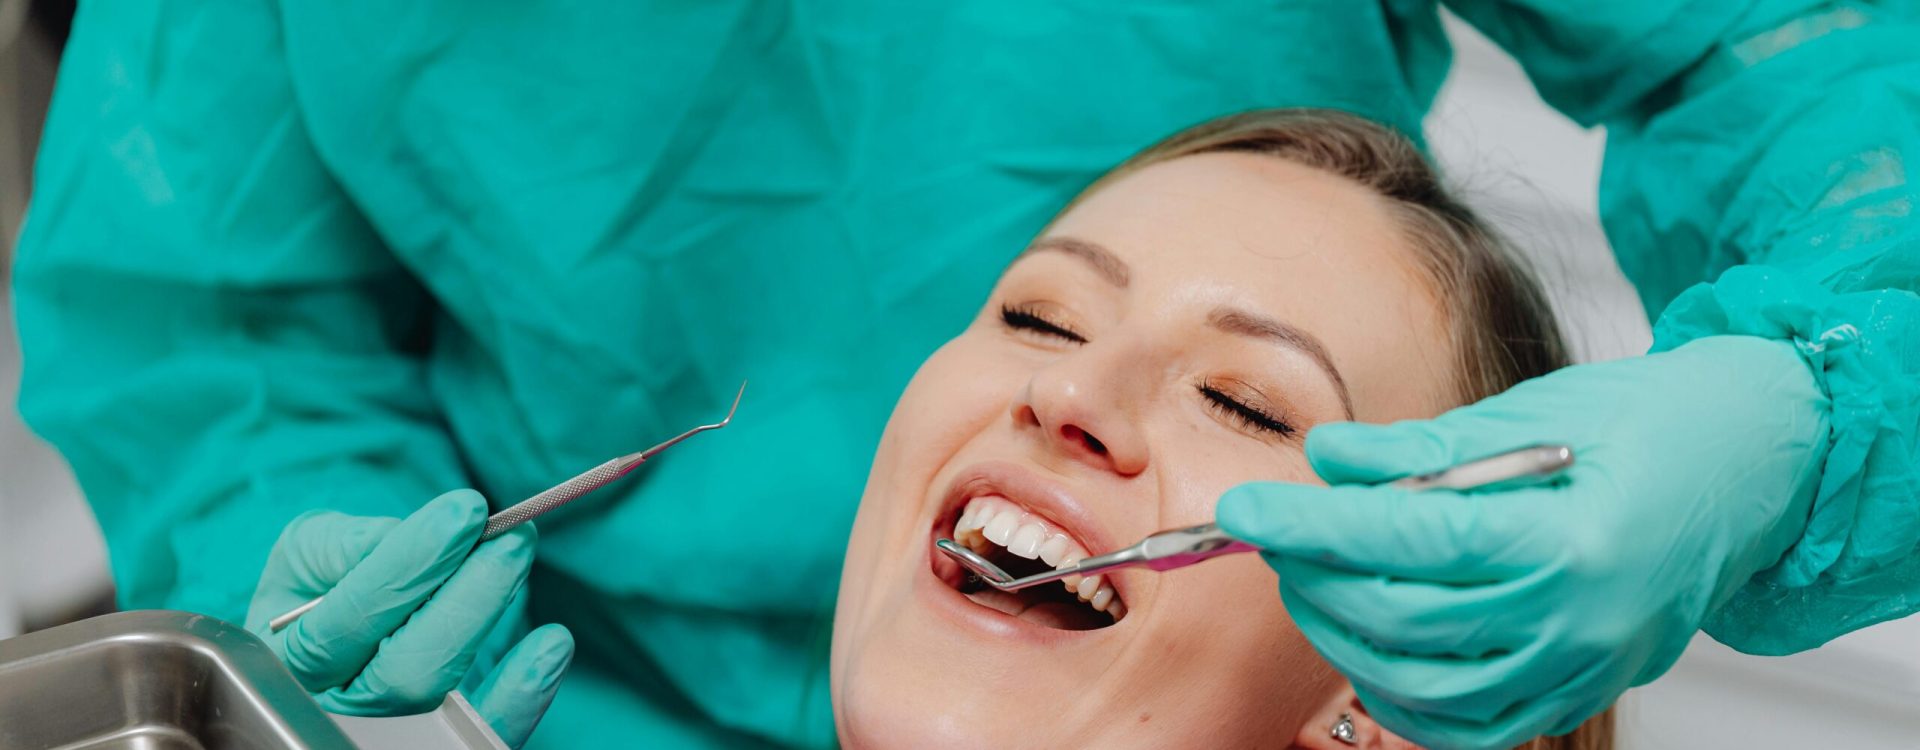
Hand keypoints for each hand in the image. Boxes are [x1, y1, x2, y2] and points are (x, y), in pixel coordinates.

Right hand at [244, 489, 573, 747]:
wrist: (335, 622)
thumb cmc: (322, 582)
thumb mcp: (309, 550)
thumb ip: (342, 545)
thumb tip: (398, 542)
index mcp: (290, 655)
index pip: (348, 617)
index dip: (411, 562)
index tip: (466, 510)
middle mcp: (339, 701)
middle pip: (404, 669)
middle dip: (465, 596)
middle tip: (509, 535)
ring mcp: (394, 728)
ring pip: (442, 690)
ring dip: (489, 618)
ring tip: (518, 552)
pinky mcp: (446, 737)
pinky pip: (487, 731)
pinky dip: (523, 692)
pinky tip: (553, 643)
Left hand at [1217, 336, 1828, 748]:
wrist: (1753, 464)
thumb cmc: (1652, 424)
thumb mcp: (1533, 413)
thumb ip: (1421, 449)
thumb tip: (1325, 459)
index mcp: (1569, 539)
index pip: (1407, 542)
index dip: (1312, 526)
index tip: (1244, 508)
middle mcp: (1577, 620)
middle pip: (1403, 619)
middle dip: (1316, 577)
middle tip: (1274, 534)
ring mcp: (1580, 668)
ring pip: (1424, 687)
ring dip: (1344, 639)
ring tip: (1314, 580)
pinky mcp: (1578, 692)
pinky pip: (1470, 726)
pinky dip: (1402, 697)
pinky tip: (1369, 646)